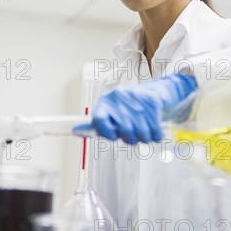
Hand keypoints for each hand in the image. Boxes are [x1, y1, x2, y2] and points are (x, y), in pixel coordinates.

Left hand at [73, 73, 196, 143]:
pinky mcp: (152, 101)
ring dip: (145, 138)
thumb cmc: (126, 109)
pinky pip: (156, 130)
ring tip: (143, 130)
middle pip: (125, 131)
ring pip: (142, 133)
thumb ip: (95, 126)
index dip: (106, 133)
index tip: (114, 136)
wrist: (151, 92)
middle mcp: (118, 99)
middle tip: (133, 135)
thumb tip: (74, 131)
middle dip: (131, 138)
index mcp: (105, 102)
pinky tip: (153, 128)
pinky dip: (156, 135)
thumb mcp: (109, 114)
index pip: (98, 121)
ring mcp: (136, 99)